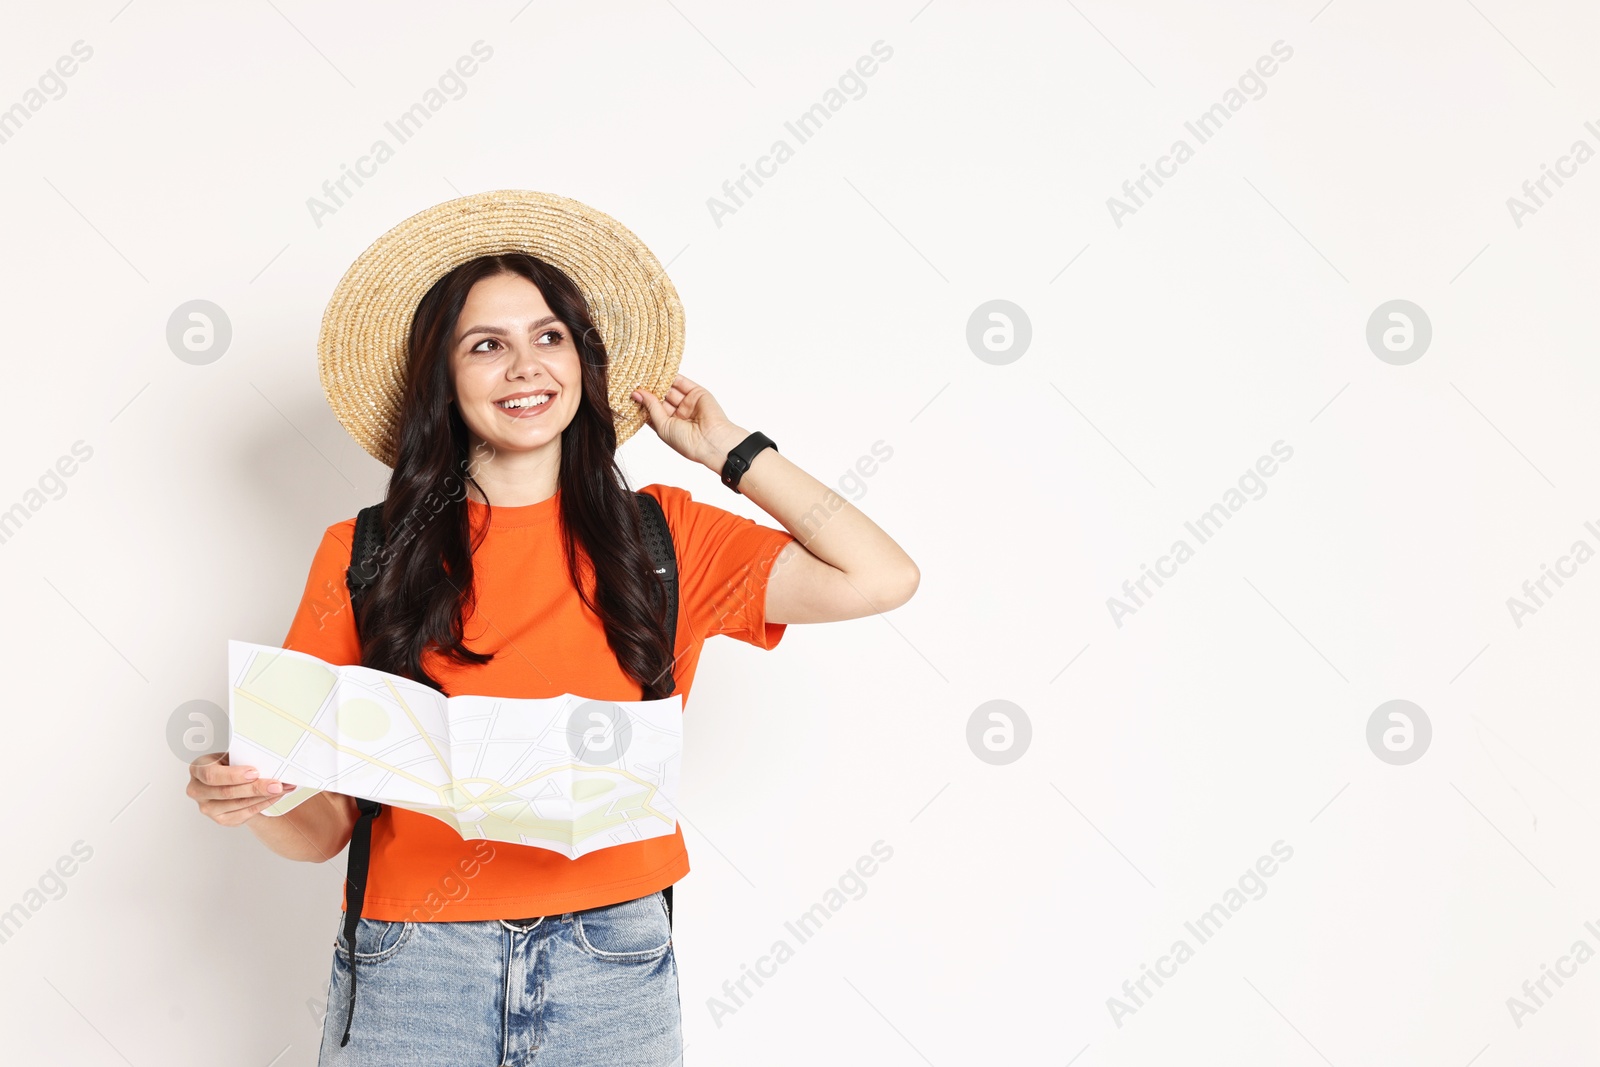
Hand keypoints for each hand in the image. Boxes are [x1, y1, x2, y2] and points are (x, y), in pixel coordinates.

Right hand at [186, 751, 296, 826]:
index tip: (255, 772)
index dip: (233, 775)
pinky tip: (275, 796)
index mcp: (197, 769)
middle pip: (227, 792)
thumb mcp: (230, 756)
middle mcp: (197, 791)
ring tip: (283, 788)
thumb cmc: (230, 765)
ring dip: (264, 796)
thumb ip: (242, 757)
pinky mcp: (221, 819)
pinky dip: (263, 804)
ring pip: (238, 804)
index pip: (211, 775)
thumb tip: (270, 759)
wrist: (230, 781)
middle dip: (255, 788)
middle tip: (277, 784)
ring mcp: (207, 808)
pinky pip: (245, 813)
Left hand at [631, 374, 748, 470]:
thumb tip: (637, 394)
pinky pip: (682, 382)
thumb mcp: (662, 425)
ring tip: (644, 373)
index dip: (642, 402)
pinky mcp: (697, 393)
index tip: (630, 393)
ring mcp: (687, 403)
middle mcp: (678, 414)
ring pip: (670, 389)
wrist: (711, 440)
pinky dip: (671, 375)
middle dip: (649, 390)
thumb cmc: (687, 441)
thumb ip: (651, 407)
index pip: (652, 410)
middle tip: (635, 380)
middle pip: (660, 398)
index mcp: (669, 426)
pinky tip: (659, 370)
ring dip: (658, 382)